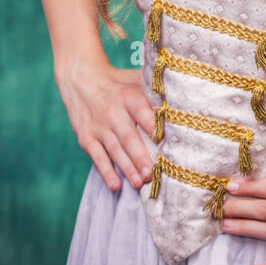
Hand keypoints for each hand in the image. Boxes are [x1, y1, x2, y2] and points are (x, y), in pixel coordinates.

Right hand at [54, 58, 154, 191]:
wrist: (80, 79)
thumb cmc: (118, 83)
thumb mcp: (135, 79)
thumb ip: (156, 90)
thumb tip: (185, 97)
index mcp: (128, 96)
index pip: (140, 110)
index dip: (150, 123)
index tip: (161, 137)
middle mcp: (113, 112)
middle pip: (128, 136)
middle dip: (140, 156)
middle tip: (152, 173)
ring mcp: (98, 126)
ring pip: (114, 150)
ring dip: (127, 168)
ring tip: (140, 183)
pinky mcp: (86, 138)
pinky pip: (97, 157)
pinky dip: (106, 172)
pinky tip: (115, 185)